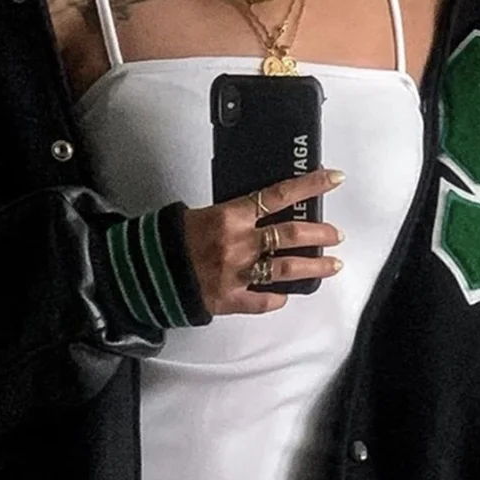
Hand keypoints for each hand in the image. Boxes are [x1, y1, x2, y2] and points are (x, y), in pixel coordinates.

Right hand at [182, 167, 346, 316]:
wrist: (144, 271)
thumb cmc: (170, 239)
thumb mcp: (204, 213)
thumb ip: (236, 215)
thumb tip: (266, 212)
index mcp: (230, 215)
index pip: (279, 195)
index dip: (311, 186)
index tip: (334, 179)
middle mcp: (238, 243)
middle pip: (291, 235)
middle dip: (320, 234)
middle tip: (336, 235)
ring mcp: (236, 273)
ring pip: (286, 269)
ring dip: (314, 267)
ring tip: (332, 265)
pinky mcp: (230, 299)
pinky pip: (263, 301)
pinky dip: (277, 298)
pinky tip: (286, 295)